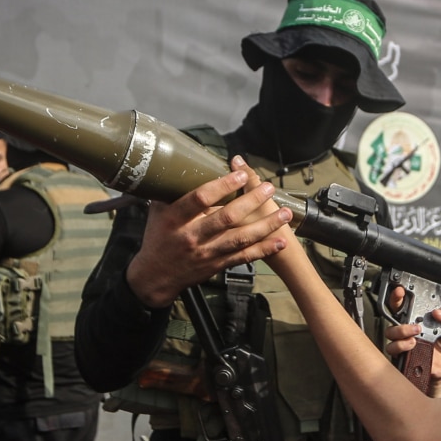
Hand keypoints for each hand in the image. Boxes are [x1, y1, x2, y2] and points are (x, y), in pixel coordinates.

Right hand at [125, 156, 291, 307]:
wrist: (155, 276)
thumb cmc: (158, 237)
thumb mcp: (158, 211)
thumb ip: (172, 191)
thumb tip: (185, 164)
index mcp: (175, 218)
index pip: (200, 199)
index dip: (222, 186)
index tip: (241, 174)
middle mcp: (192, 236)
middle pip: (226, 218)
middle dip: (251, 202)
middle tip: (269, 188)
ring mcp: (206, 253)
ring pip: (240, 239)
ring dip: (266, 226)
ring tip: (285, 214)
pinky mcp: (216, 266)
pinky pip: (243, 257)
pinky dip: (263, 250)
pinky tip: (280, 242)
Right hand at [383, 287, 440, 397]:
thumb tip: (438, 311)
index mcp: (421, 317)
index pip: (406, 302)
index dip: (400, 294)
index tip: (401, 290)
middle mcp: (409, 327)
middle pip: (393, 312)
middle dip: (395, 306)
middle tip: (408, 312)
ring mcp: (404, 340)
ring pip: (391, 331)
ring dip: (401, 330)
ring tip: (416, 332)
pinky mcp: (402, 354)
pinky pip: (393, 348)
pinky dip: (401, 345)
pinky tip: (412, 344)